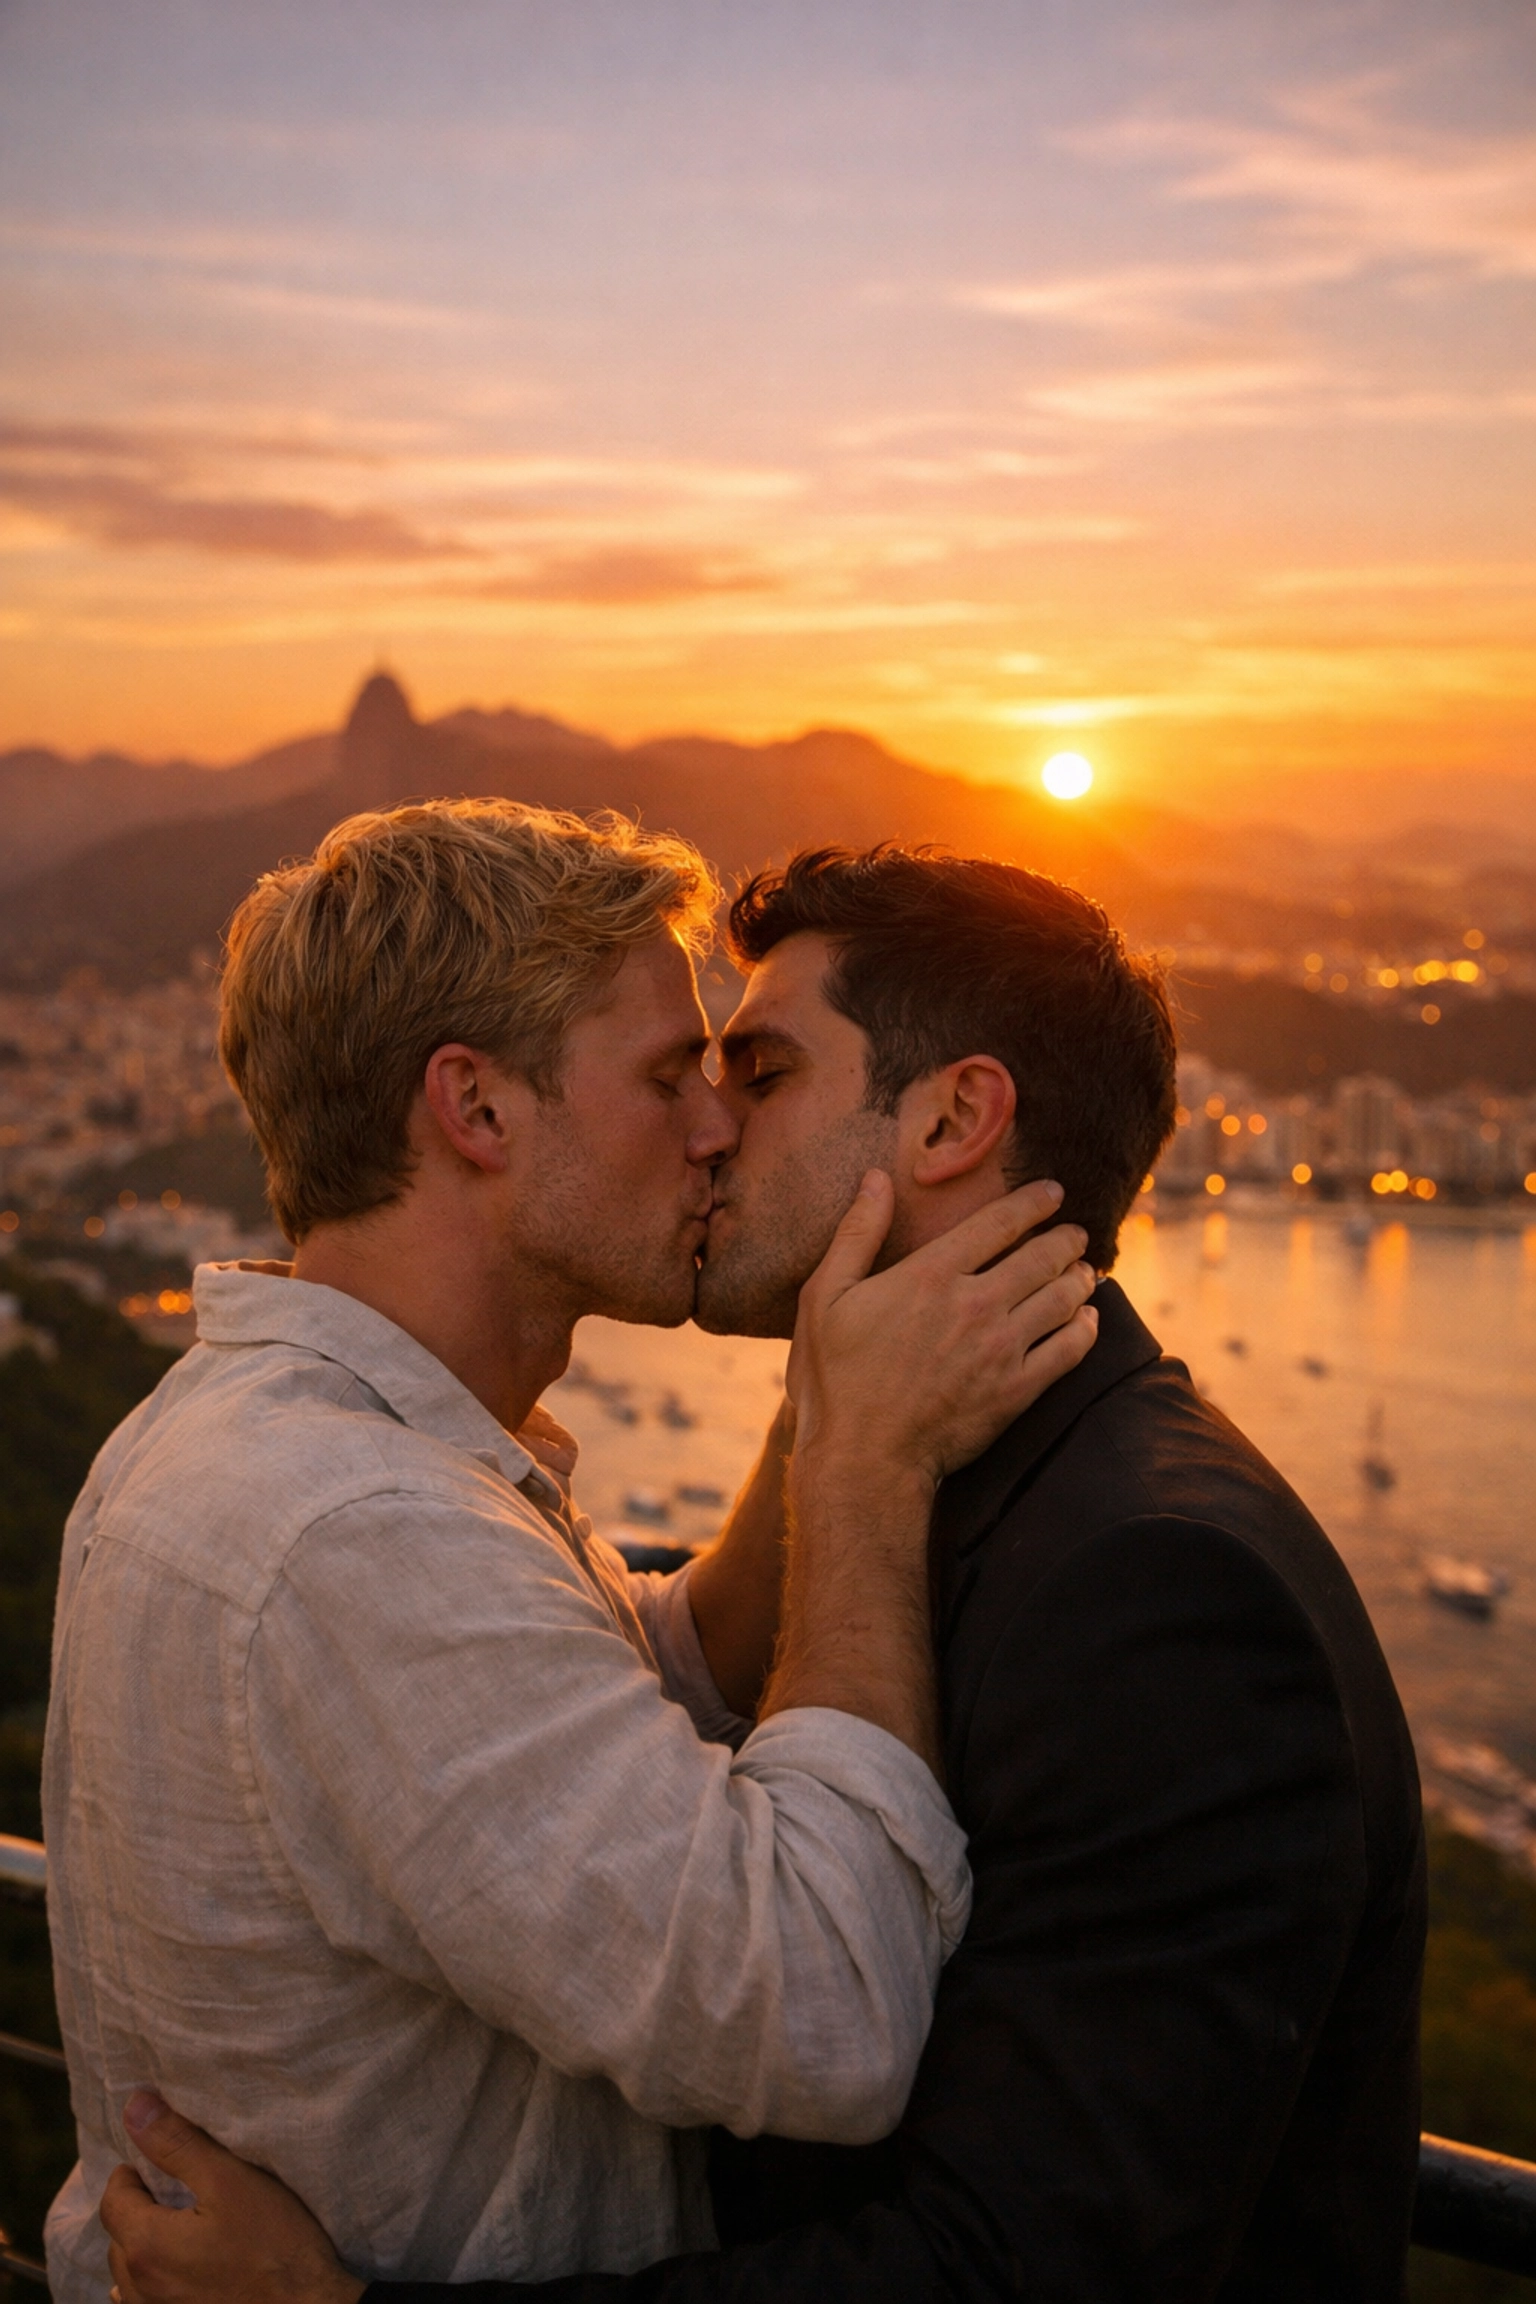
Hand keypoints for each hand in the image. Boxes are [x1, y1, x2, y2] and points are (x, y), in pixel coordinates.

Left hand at [102, 2091, 361, 2303]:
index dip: (131, 2172)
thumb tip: (134, 2107)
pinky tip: (178, 2272)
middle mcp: (138, 2287)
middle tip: (176, 2190)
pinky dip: (153, 2280)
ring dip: (144, 2247)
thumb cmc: (273, 2243)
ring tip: (179, 2228)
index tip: (158, 2162)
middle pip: (118, 2236)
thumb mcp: (229, 2180)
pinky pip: (144, 2302)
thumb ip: (177, 2144)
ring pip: (129, 2273)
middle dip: (138, 2209)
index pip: (113, 2199)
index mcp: (145, 2244)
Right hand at [788, 1173, 1096, 1488]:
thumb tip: (876, 1178)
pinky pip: (1069, 1350)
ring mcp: (1001, 1349)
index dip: (1033, 1202)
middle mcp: (974, 1304)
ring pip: (1062, 1298)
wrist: (863, 1459)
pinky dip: (1085, 1329)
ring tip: (1086, 1271)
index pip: (998, 1222)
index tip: (1053, 1193)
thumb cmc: (835, 1380)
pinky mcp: (1017, 1391)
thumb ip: (856, 1233)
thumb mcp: (824, 1297)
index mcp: (930, 1275)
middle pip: (1042, 1256)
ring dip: (1080, 1278)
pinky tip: (1087, 1320)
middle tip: (1077, 1232)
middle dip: (1066, 1238)